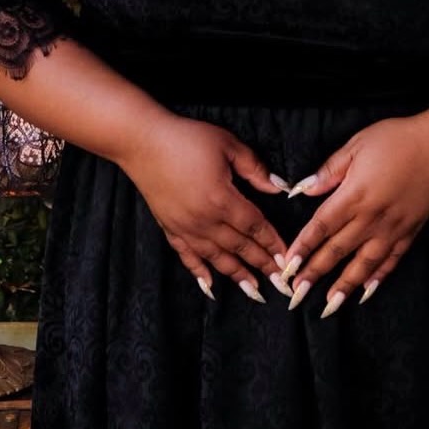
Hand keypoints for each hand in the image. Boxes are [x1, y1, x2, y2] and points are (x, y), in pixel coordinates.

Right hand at [120, 113, 291, 301]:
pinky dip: (200, 272)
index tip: (286, 257)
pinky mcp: (169, 228)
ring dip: (237, 275)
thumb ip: (254, 167)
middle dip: (261, 264)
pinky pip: (187, 257)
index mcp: (222, 199)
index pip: (254, 226)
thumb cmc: (186, 138)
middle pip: (239, 247)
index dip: (272, 242)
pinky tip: (210, 285)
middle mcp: (205, 220)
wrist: (143, 142)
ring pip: (216, 258)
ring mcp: (185, 228)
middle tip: (279, 283)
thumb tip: (278, 187)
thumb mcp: (228, 144)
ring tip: (254, 290)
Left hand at [278, 113, 428, 316]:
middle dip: (314, 273)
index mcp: (354, 195)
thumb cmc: (398, 140)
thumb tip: (304, 189)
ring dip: (344, 286)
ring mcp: (392, 229)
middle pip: (337, 250)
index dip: (303, 247)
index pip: (321, 227)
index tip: (287, 267)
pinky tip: (366, 291)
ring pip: (363, 263)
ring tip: (329, 306)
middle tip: (296, 294)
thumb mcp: (357, 145)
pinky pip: (391, 261)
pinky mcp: (410, 232)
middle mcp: (371, 218)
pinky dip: (378, 278)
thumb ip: (330, 170)